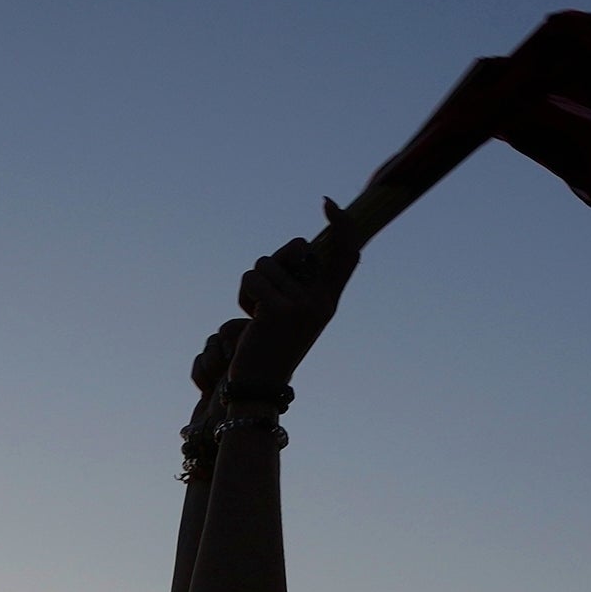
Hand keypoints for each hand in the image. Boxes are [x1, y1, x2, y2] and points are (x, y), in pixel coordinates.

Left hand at [219, 235, 349, 404]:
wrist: (260, 387)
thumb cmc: (272, 348)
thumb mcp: (295, 315)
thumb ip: (301, 283)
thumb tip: (299, 246)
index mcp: (329, 301)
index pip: (347, 254)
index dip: (342, 225)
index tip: (328, 204)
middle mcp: (321, 302)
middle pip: (296, 248)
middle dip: (275, 262)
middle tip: (268, 295)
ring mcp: (301, 306)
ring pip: (266, 263)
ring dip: (254, 284)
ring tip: (257, 315)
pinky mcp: (276, 310)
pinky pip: (252, 278)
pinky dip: (243, 295)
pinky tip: (249, 320)